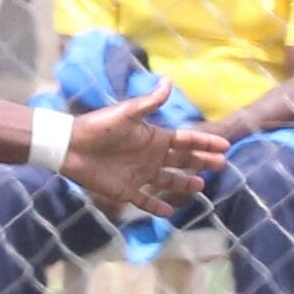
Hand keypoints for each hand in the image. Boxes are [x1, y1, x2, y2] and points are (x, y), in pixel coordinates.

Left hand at [61, 91, 227, 215]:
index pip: (186, 140)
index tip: (224, 146)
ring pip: (168, 181)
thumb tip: (169, 81)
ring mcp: (138, 174)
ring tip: (200, 186)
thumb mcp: (126, 113)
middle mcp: (149, 156)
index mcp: (153, 137)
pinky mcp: (124, 190)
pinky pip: (144, 201)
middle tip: (221, 165)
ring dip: (184, 183)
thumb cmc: (97, 127)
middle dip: (201, 162)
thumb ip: (149, 102)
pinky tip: (170, 212)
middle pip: (182, 160)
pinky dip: (156, 207)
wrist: (68, 145)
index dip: (204, 143)